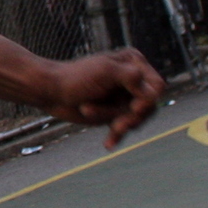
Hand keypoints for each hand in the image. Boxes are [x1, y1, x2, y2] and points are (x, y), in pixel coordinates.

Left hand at [37, 50, 165, 148]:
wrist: (51, 91)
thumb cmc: (75, 77)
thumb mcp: (105, 71)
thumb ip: (131, 77)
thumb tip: (154, 90)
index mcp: (133, 63)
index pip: (156, 86)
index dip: (148, 100)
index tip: (135, 109)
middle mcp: (132, 79)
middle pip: (149, 106)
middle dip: (131, 116)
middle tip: (118, 125)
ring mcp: (124, 97)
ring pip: (136, 119)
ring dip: (118, 123)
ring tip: (96, 117)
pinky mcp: (115, 112)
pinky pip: (125, 127)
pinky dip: (117, 136)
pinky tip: (109, 144)